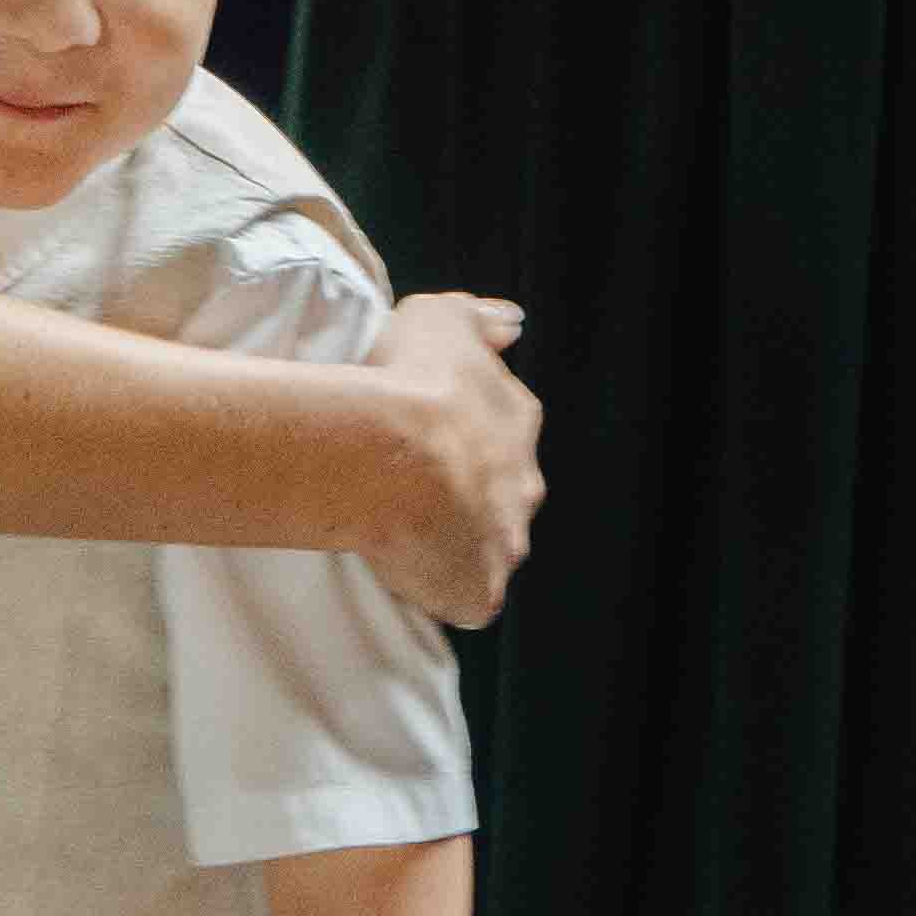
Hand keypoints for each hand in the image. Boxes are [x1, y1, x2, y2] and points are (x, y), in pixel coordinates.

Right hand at [361, 292, 537, 626]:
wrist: (392, 455)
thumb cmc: (410, 381)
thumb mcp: (439, 316)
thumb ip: (476, 318)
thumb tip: (510, 323)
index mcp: (516, 421)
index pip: (501, 430)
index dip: (464, 434)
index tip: (425, 434)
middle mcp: (523, 485)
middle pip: (502, 494)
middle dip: (468, 494)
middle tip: (412, 487)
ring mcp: (506, 543)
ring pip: (488, 547)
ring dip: (456, 542)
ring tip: (403, 532)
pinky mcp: (480, 591)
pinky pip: (467, 599)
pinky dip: (442, 590)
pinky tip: (407, 572)